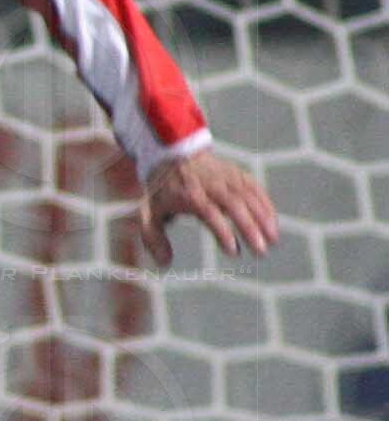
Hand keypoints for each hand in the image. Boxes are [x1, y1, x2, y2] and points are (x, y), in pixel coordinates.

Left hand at [136, 149, 276, 265]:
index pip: (210, 214)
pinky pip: (256, 189)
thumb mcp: (148, 213)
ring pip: (250, 197)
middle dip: (249, 228)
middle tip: (261, 252)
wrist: (173, 155)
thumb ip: (153, 240)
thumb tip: (165, 264)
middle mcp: (211, 185)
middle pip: (234, 205)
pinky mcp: (238, 175)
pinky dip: (266, 206)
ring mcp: (227, 178)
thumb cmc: (161, 190)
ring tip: (272, 242)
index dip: (223, 232)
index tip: (234, 252)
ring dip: (264, 219)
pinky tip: (272, 225)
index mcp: (189, 196)